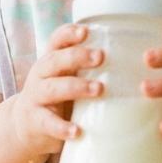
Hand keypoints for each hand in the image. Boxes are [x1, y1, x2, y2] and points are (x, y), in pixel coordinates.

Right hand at [10, 24, 102, 155]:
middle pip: (55, 60)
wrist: (27, 125)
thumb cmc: (58, 95)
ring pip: (53, 89)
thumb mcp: (67, 76)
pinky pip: (48, 123)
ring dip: (76, 87)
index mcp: (51, 60)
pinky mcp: (36, 122)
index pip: (56, 40)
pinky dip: (62, 127)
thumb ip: (88, 67)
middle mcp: (40, 75)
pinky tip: (77, 131)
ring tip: (99, 89)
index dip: (69, 34)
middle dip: (77, 57)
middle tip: (101, 56)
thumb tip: (134, 58)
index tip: (86, 31)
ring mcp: (36, 98)